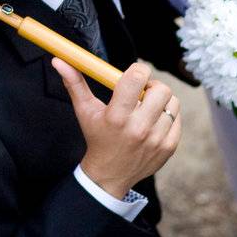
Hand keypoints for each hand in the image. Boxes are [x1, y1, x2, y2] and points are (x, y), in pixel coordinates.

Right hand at [50, 58, 180, 197]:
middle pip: (160, 89)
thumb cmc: (97, 137)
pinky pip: (177, 118)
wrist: (110, 175)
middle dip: (151, 85)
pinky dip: (168, 115)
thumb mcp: (84, 111)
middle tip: (142, 91)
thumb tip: (58, 61)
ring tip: (148, 107)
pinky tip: (154, 120)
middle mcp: (138, 128)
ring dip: (161, 100)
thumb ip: (74, 83)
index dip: (138, 70)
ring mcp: (156, 139)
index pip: (136, 79)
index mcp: (116, 117)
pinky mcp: (168, 147)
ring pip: (172, 102)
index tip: (134, 74)